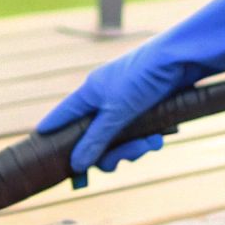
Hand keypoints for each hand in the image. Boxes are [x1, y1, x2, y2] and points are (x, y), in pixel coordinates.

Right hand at [37, 0, 224, 175]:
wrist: (183, 58)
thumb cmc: (144, 78)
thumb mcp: (117, 113)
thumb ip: (95, 140)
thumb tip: (76, 166)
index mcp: (89, 93)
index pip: (62, 116)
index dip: (52, 132)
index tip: (42, 148)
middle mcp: (104, 98)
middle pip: (95, 139)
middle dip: (114, 152)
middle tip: (129, 156)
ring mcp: (125, 103)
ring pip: (119, 139)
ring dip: (135, 147)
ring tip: (152, 143)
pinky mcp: (145, 106)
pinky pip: (138, 132)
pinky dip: (148, 138)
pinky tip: (160, 137)